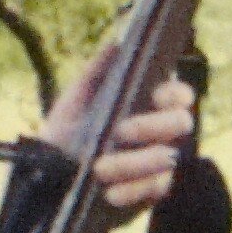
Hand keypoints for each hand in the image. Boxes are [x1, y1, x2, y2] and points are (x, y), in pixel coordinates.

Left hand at [39, 44, 195, 216]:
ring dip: (134, 163)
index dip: (175, 93)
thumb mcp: (77, 98)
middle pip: (181, 124)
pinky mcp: (150, 192)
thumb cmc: (67, 131)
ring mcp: (159, 163)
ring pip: (166, 160)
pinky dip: (131, 191)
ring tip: (100, 168)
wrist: (50, 178)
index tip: (155, 96)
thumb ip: (99, 69)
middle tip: (120, 131)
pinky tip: (109, 193)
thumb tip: (119, 39)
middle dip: (152, 126)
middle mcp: (161, 132)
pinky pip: (153, 190)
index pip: (179, 94)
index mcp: (149, 104)